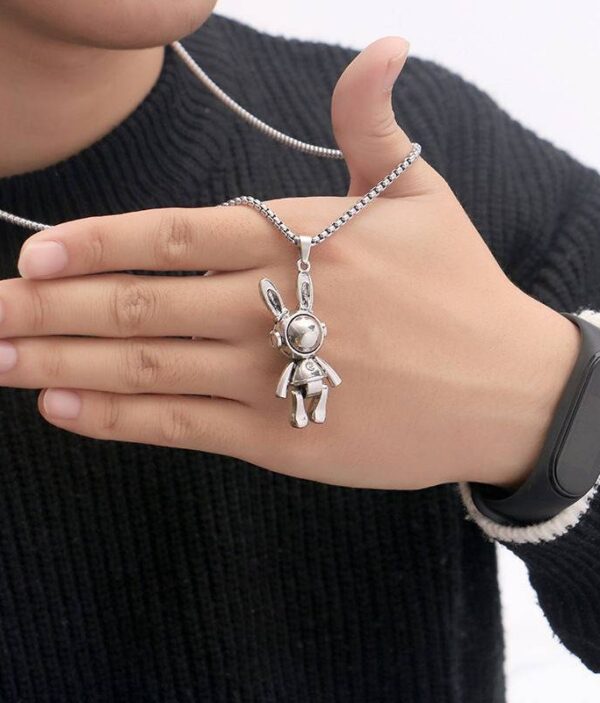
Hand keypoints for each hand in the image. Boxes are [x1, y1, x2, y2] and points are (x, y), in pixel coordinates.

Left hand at [0, 38, 580, 489]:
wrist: (510, 390)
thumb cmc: (463, 289)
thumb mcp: (423, 196)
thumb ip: (372, 125)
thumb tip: (383, 45)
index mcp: (308, 241)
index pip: (177, 235)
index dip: (98, 244)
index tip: (33, 256)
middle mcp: (280, 309)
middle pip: (142, 306)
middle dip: (52, 310)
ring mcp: (277, 381)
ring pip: (148, 369)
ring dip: (62, 362)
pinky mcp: (284, 443)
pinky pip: (183, 427)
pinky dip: (117, 417)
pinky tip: (60, 407)